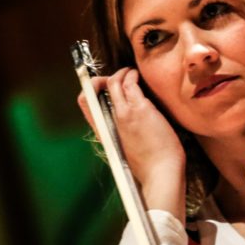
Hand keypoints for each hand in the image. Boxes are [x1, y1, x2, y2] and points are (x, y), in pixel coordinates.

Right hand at [78, 68, 187, 216]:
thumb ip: (122, 134)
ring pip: (112, 82)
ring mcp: (123, 113)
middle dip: (105, 77)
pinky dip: (131, 75)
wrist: (160, 172)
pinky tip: (137, 75)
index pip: (85, 105)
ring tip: (130, 72)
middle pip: (95, 89)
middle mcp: (109, 120)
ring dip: (121, 73)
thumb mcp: (126, 149)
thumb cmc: (149, 164)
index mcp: (104, 131)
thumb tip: (128, 126)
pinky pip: (129, 84)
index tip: (101, 86)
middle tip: (119, 76)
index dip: (89, 91)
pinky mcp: (139, 109)